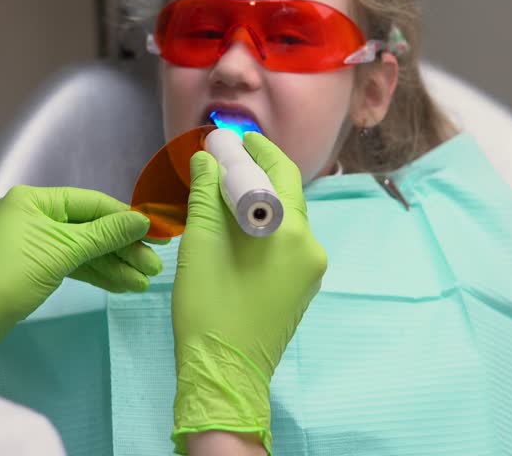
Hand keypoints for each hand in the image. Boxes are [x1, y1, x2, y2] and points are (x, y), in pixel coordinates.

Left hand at [0, 186, 160, 371]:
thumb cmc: (11, 275)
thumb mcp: (62, 251)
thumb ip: (104, 235)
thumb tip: (142, 221)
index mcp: (35, 200)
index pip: (92, 203)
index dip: (126, 219)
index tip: (156, 234)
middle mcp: (35, 215)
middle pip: (91, 227)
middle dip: (123, 248)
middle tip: (155, 266)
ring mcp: (36, 242)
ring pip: (85, 249)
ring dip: (114, 265)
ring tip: (144, 282)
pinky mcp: (36, 267)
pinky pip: (74, 265)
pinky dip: (97, 274)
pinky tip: (122, 285)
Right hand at [170, 133, 326, 454]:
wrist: (223, 374)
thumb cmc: (210, 307)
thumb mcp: (201, 243)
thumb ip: (206, 193)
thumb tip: (208, 158)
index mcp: (292, 231)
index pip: (281, 171)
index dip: (256, 149)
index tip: (231, 138)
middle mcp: (311, 247)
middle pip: (286, 194)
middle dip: (255, 174)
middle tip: (223, 160)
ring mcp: (309, 271)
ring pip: (284, 221)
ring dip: (257, 202)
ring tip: (221, 195)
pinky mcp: (300, 290)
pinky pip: (284, 245)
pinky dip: (262, 229)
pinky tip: (235, 230)